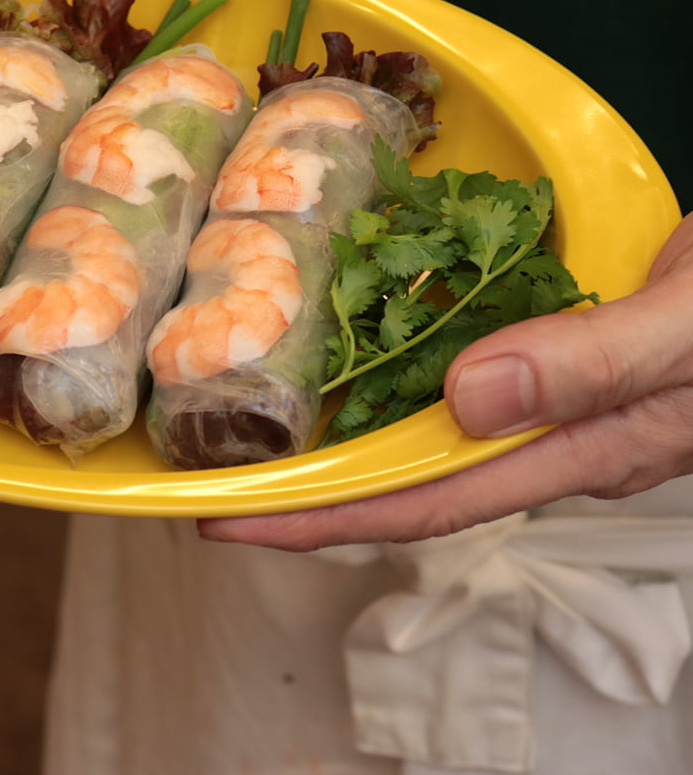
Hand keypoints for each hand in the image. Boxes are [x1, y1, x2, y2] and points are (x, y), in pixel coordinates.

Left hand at [199, 211, 692, 550]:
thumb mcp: (686, 335)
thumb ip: (590, 365)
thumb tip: (468, 399)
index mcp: (573, 449)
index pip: (422, 502)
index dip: (321, 518)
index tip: (230, 520)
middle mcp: (544, 434)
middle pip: (402, 476)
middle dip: (306, 485)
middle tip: (210, 471)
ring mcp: (544, 395)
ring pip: (420, 425)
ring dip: (337, 429)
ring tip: (253, 415)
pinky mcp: (547, 350)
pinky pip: (451, 367)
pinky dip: (390, 363)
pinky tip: (347, 342)